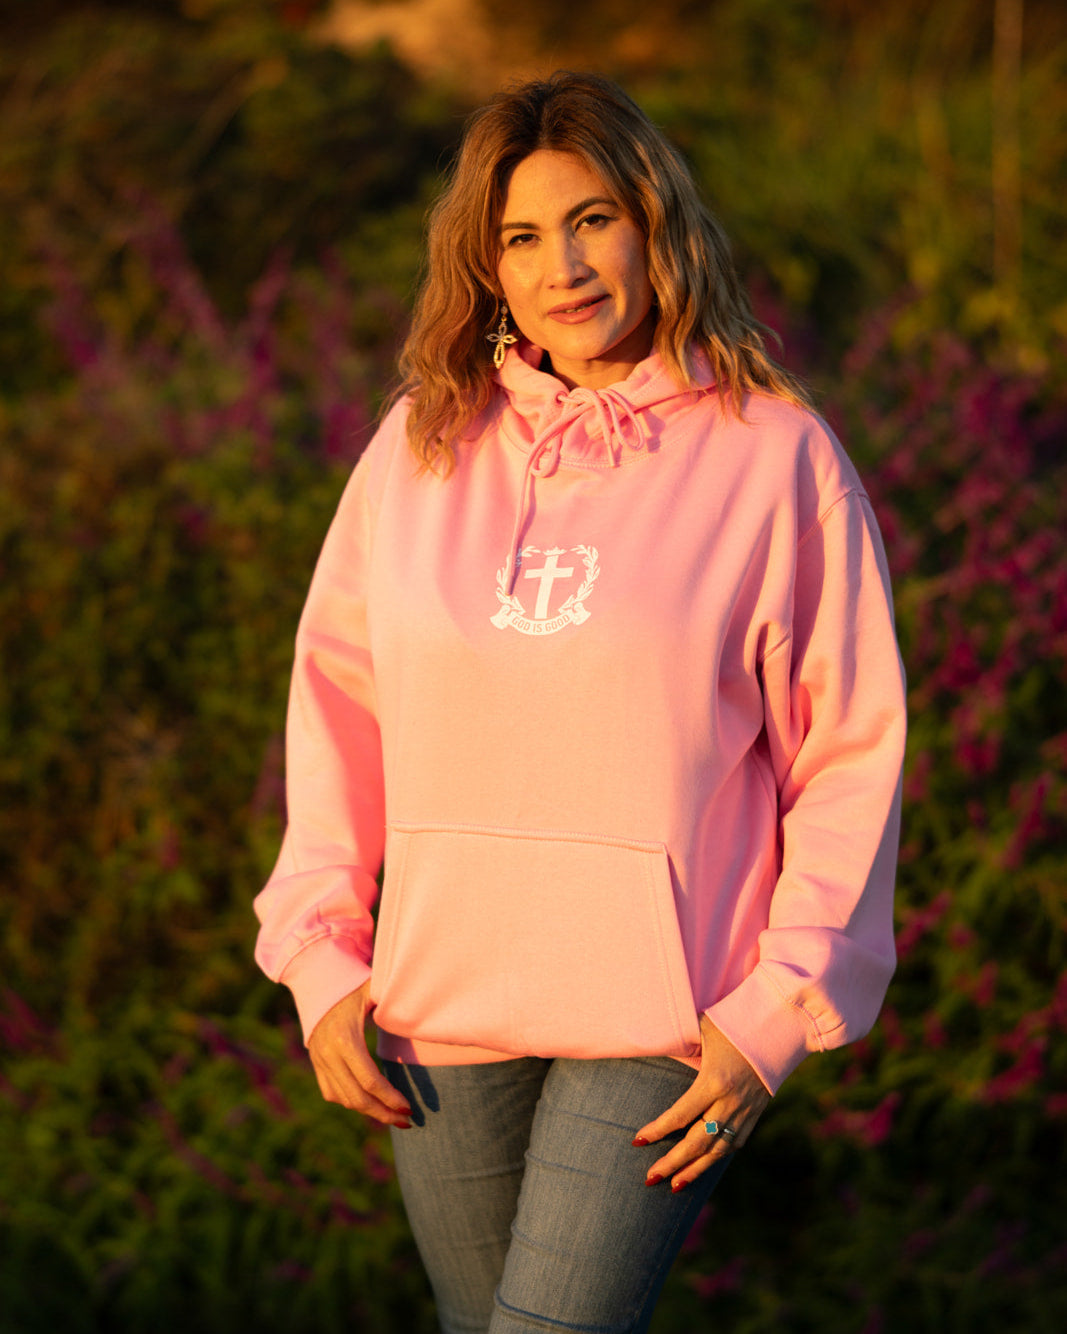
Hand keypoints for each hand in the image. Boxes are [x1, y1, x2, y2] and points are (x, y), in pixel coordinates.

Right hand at [306, 980, 412, 1127]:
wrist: (316, 982)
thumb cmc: (352, 984)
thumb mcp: (372, 990)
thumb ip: (392, 1001)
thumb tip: (420, 1011)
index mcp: (345, 1039)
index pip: (370, 1081)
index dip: (390, 1098)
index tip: (409, 1108)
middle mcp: (329, 1054)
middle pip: (357, 1098)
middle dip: (383, 1113)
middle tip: (406, 1121)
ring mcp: (319, 1061)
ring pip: (344, 1099)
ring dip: (369, 1112)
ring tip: (392, 1116)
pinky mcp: (316, 1063)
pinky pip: (331, 1093)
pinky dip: (350, 1102)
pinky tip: (370, 1105)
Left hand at [632, 1014, 770, 1190]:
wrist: (779, 1028)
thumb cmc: (735, 1022)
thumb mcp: (704, 1026)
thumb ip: (680, 1037)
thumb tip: (650, 1033)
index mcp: (714, 1081)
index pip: (681, 1115)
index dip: (658, 1131)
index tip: (638, 1141)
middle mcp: (730, 1102)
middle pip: (697, 1142)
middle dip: (672, 1163)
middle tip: (650, 1178)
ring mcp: (745, 1111)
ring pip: (717, 1151)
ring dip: (695, 1170)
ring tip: (674, 1186)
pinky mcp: (755, 1114)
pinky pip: (734, 1143)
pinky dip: (717, 1157)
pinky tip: (702, 1166)